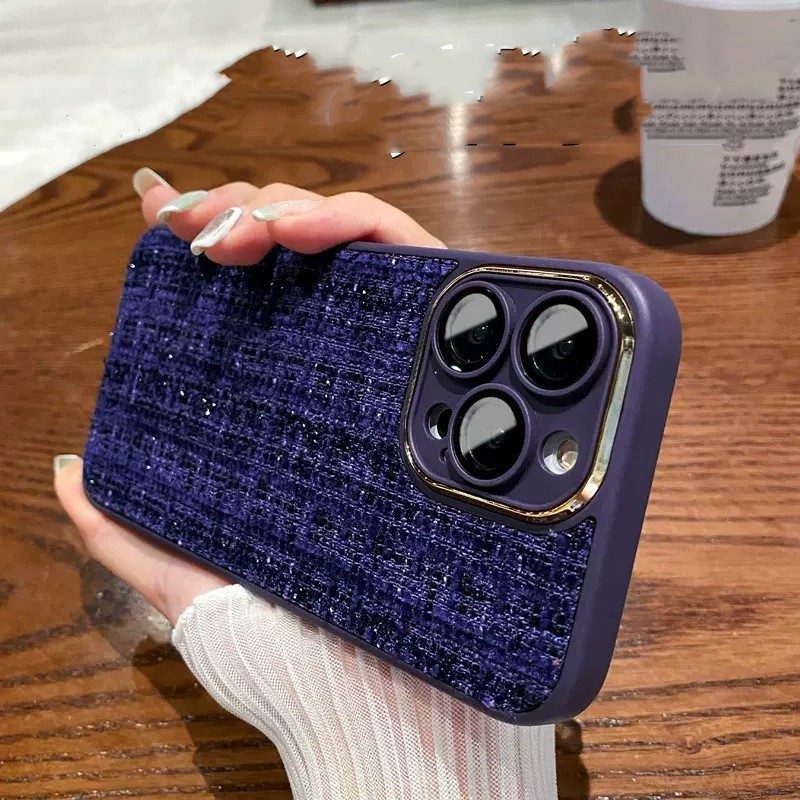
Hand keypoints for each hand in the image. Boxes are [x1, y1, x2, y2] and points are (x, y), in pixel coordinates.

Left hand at [55, 169, 443, 624]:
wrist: (378, 686)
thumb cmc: (287, 642)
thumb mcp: (185, 579)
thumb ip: (123, 530)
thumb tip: (65, 468)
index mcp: (281, 412)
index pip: (247, 303)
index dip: (203, 238)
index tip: (158, 209)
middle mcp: (340, 377)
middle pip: (300, 258)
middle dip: (243, 214)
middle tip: (199, 229)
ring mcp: (390, 364)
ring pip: (351, 246)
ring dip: (291, 212)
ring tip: (246, 230)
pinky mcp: (435, 358)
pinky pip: (410, 264)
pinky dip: (358, 227)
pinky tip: (307, 233)